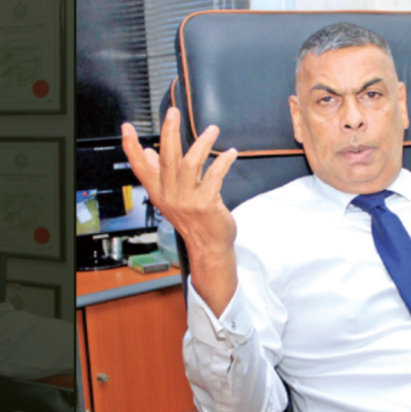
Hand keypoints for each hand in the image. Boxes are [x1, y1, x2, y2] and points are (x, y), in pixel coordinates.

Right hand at [122, 107, 239, 315]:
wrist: (209, 247)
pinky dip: (223, 162)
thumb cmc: (194, 222)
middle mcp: (170, 196)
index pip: (140, 168)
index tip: (127, 128)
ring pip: (190, 163)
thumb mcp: (171, 199)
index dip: (132, 148)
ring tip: (212, 130)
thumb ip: (159, 175)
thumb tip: (148, 151)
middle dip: (169, 133)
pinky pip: (214, 176)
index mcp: (159, 193)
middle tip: (173, 113)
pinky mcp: (206, 204)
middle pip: (166, 159)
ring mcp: (188, 201)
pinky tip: (230, 154)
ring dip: (202, 144)